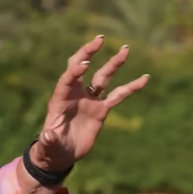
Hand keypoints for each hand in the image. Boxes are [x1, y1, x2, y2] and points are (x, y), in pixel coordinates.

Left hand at [31, 35, 149, 172]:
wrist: (61, 154)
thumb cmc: (51, 148)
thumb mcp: (49, 145)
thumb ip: (48, 139)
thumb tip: (47, 136)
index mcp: (60, 99)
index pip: (67, 79)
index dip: (75, 70)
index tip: (86, 62)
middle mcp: (75, 95)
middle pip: (82, 67)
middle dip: (89, 52)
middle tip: (99, 39)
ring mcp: (89, 100)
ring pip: (103, 77)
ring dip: (113, 63)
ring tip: (125, 49)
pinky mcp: (101, 110)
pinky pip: (118, 95)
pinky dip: (131, 87)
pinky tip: (145, 78)